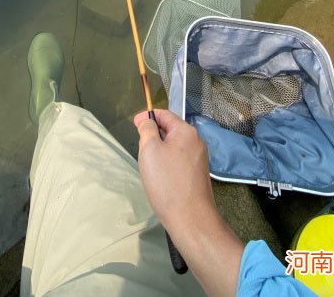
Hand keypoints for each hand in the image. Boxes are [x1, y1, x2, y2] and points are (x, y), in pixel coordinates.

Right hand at [134, 109, 243, 296]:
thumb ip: (147, 130)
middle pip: (170, 130)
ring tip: (148, 165)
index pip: (165, 115)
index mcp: (186, 132)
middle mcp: (196, 142)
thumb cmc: (167, 182)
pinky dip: (167, 163)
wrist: (190, 219)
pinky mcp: (198, 174)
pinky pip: (179, 160)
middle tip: (139, 148)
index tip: (134, 124)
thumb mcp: (150, 150)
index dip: (148, 116)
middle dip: (153, 135)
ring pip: (174, 147)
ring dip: (159, 151)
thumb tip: (148, 121)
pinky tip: (160, 178)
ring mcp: (199, 159)